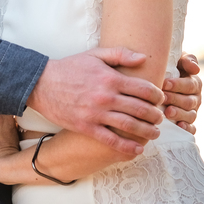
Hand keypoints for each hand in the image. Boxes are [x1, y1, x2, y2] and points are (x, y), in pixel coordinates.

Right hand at [26, 47, 164, 155]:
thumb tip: (144, 58)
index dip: (157, 95)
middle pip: (140, 109)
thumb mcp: (96, 55)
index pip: (143, 88)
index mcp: (111, 78)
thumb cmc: (71, 67)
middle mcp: (106, 97)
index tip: (160, 99)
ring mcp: (96, 114)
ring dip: (146, 131)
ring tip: (154, 133)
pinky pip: (110, 141)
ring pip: (129, 126)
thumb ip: (121, 54)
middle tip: (161, 118)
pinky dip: (126, 147)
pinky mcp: (86, 127)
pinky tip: (138, 149)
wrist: (42, 83)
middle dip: (155, 115)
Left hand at [163, 52, 202, 133]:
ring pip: (190, 115)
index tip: (164, 83)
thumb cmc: (168, 70)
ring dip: (179, 114)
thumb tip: (196, 69)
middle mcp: (196, 99)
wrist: (159, 84)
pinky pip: (191, 129)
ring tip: (167, 112)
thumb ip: (187, 60)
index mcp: (195, 83)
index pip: (190, 85)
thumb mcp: (177, 61)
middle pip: (189, 101)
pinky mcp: (188, 125)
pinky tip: (179, 126)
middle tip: (163, 98)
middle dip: (175, 99)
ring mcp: (192, 113)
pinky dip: (187, 128)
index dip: (178, 84)